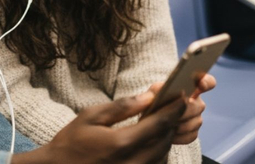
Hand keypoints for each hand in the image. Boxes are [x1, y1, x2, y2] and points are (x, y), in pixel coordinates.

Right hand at [12, 91, 185, 163]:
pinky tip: (151, 142)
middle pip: (165, 141)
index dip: (173, 110)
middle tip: (174, 107)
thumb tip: (148, 97)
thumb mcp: (91, 116)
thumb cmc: (72, 141)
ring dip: (166, 139)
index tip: (182, 97)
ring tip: (161, 123)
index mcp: (122, 143)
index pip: (158, 124)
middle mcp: (134, 163)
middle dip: (172, 123)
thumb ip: (122, 107)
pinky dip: (158, 153)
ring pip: (163, 157)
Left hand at [148, 73, 215, 144]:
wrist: (147, 121)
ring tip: (165, 124)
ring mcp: (196, 118)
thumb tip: (157, 96)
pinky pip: (191, 135)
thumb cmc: (150, 102)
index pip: (207, 81)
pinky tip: (168, 133)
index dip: (207, 81)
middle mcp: (196, 102)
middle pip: (199, 106)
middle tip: (170, 113)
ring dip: (180, 123)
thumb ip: (151, 94)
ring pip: (196, 122)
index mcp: (188, 86)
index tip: (201, 85)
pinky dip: (179, 136)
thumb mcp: (149, 95)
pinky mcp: (193, 133)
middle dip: (185, 110)